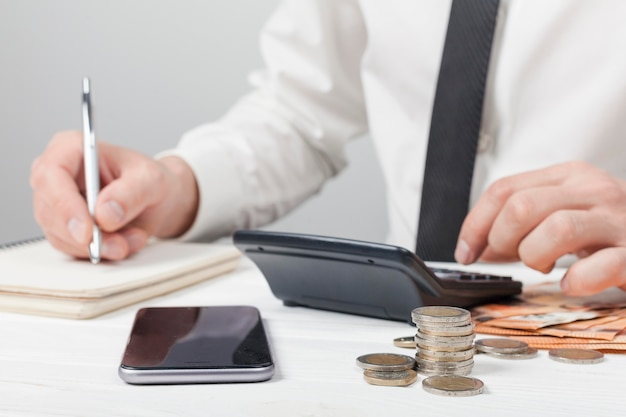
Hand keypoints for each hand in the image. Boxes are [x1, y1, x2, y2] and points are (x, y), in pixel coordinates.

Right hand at [30, 132, 198, 260]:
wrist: (161, 201)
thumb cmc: (151, 181)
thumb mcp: (152, 180)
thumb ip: (131, 193)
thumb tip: (105, 214)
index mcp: (71, 148)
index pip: (51, 175)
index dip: (65, 206)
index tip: (87, 231)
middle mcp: (57, 175)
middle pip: (50, 210)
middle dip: (86, 236)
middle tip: (118, 246)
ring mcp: (58, 204)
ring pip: (61, 235)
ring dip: (99, 246)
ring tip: (134, 239)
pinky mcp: (65, 228)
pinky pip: (72, 248)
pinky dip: (100, 252)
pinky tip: (125, 243)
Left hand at [455, 161, 625, 295]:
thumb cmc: (609, 227)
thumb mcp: (564, 209)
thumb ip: (522, 220)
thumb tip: (476, 245)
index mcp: (568, 177)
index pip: (504, 190)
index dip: (475, 224)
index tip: (467, 251)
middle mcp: (593, 191)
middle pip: (522, 207)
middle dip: (502, 241)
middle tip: (511, 259)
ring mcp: (617, 221)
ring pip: (556, 229)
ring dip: (535, 256)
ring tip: (543, 267)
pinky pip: (601, 266)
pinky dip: (577, 281)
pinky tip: (572, 284)